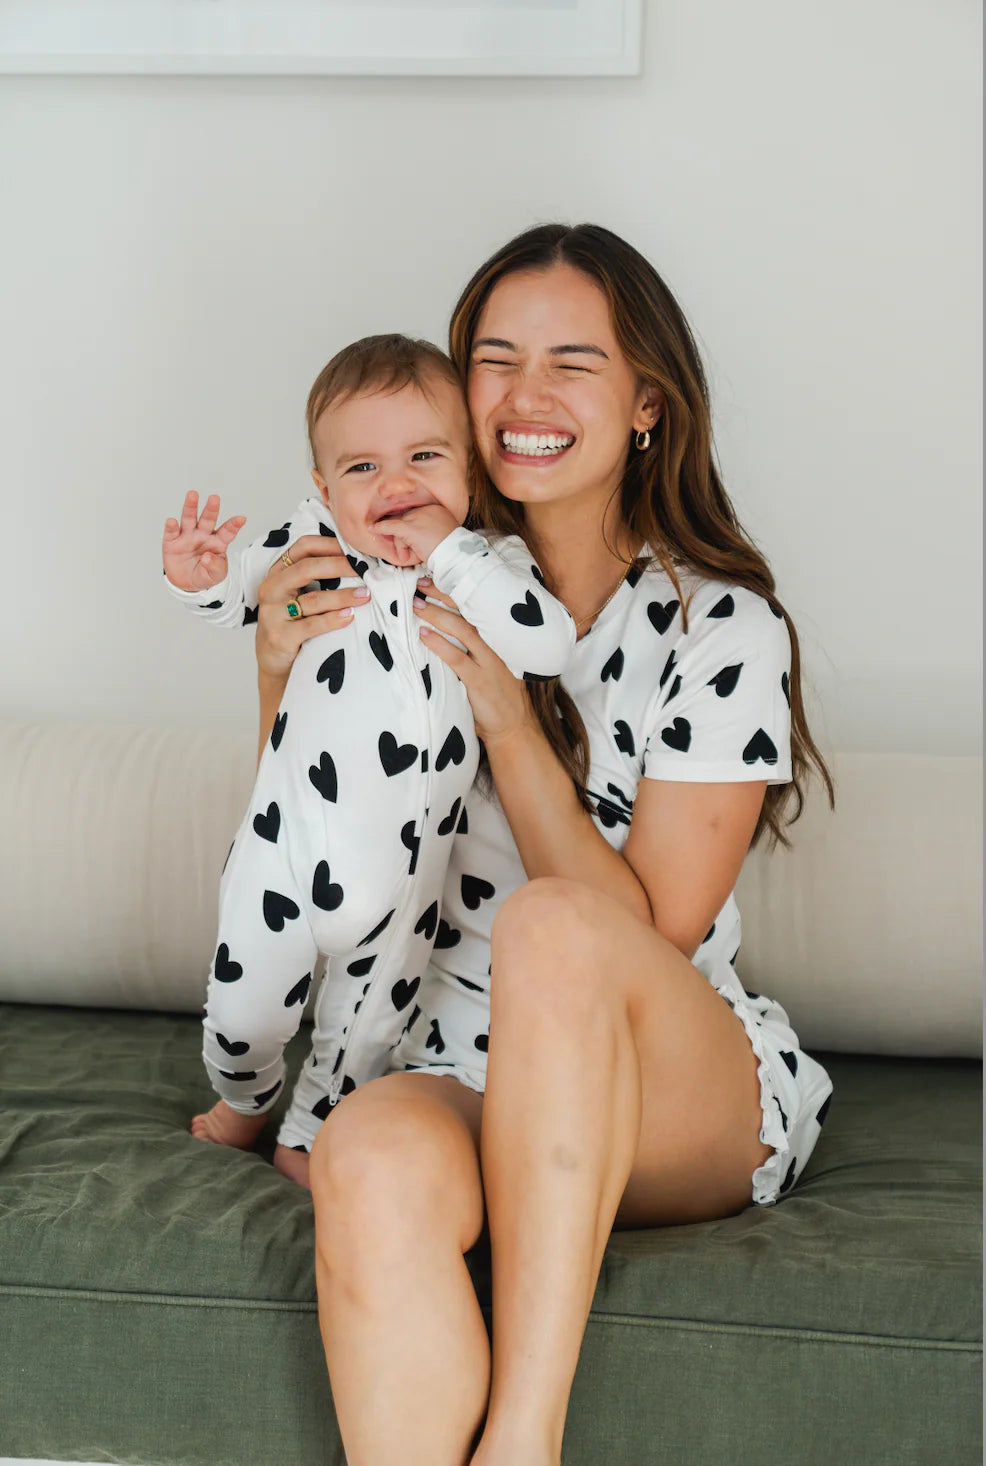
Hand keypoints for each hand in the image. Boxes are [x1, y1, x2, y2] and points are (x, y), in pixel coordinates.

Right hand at [162, 491, 246, 590]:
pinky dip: (171, 526)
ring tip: (193, 495)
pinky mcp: (172, 542)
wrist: (186, 583)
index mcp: (217, 542)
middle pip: (207, 520)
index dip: (234, 525)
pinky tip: (172, 521)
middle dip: (211, 509)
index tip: (242, 519)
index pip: (227, 532)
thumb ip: (215, 567)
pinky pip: (171, 533)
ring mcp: (187, 536)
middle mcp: (202, 535)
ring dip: (190, 507)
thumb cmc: (205, 574)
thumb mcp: (215, 575)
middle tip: (215, 498)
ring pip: (189, 519)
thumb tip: (207, 558)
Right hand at [255, 534, 370, 679]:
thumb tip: (357, 561)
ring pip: (312, 599)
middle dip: (340, 566)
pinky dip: (333, 620)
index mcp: (278, 573)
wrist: (273, 662)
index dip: (330, 544)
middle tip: (365, 568)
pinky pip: (311, 625)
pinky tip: (350, 617)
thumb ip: (316, 578)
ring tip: (365, 595)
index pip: (303, 547)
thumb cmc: (292, 624)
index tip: (355, 548)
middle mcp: (271, 589)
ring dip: (343, 596)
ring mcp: (272, 613)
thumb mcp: (297, 596)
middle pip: (307, 568)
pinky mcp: (280, 637)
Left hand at [374, 503, 459, 567]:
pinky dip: (380, 528)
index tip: (405, 536)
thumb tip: (414, 534)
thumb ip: (428, 530)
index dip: (407, 526)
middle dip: (402, 536)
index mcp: (437, 509)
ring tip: (412, 555)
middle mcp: (427, 509)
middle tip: (406, 550)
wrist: (456, 557)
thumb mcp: (441, 536)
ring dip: (401, 544)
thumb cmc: (451, 551)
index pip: (414, 514)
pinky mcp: (410, 528)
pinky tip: (373, 528)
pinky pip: (391, 527)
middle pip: (405, 519)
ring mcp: (418, 518)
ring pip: (399, 526)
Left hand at [412, 577, 534, 746]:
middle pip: (469, 612)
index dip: (455, 591)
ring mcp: (489, 663)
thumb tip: (443, 629)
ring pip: (463, 631)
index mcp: (497, 639)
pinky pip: (458, 659)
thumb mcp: (491, 666)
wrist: (514, 727)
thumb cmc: (498, 696)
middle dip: (443, 595)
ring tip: (416, 606)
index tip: (433, 578)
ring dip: (437, 616)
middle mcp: (496, 646)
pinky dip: (439, 645)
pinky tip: (424, 636)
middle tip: (420, 583)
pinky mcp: (481, 682)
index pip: (476, 607)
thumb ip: (475, 649)